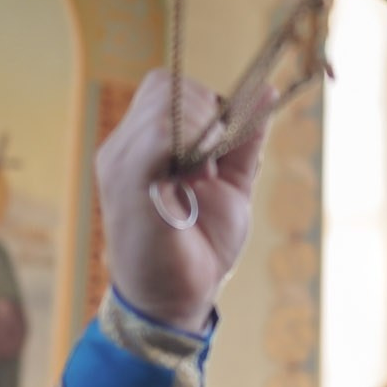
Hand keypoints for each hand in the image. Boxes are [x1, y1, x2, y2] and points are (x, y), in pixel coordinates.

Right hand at [97, 70, 274, 334]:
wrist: (177, 299)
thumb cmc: (201, 245)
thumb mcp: (231, 182)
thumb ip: (244, 138)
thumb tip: (266, 91)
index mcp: (140, 144)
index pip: (164, 86)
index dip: (199, 102)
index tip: (218, 147)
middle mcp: (122, 147)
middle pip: (164, 86)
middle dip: (202, 113)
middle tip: (209, 165)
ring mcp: (120, 161)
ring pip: (165, 103)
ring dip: (199, 131)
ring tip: (200, 177)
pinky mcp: (128, 180)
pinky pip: (160, 132)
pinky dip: (190, 144)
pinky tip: (195, 179)